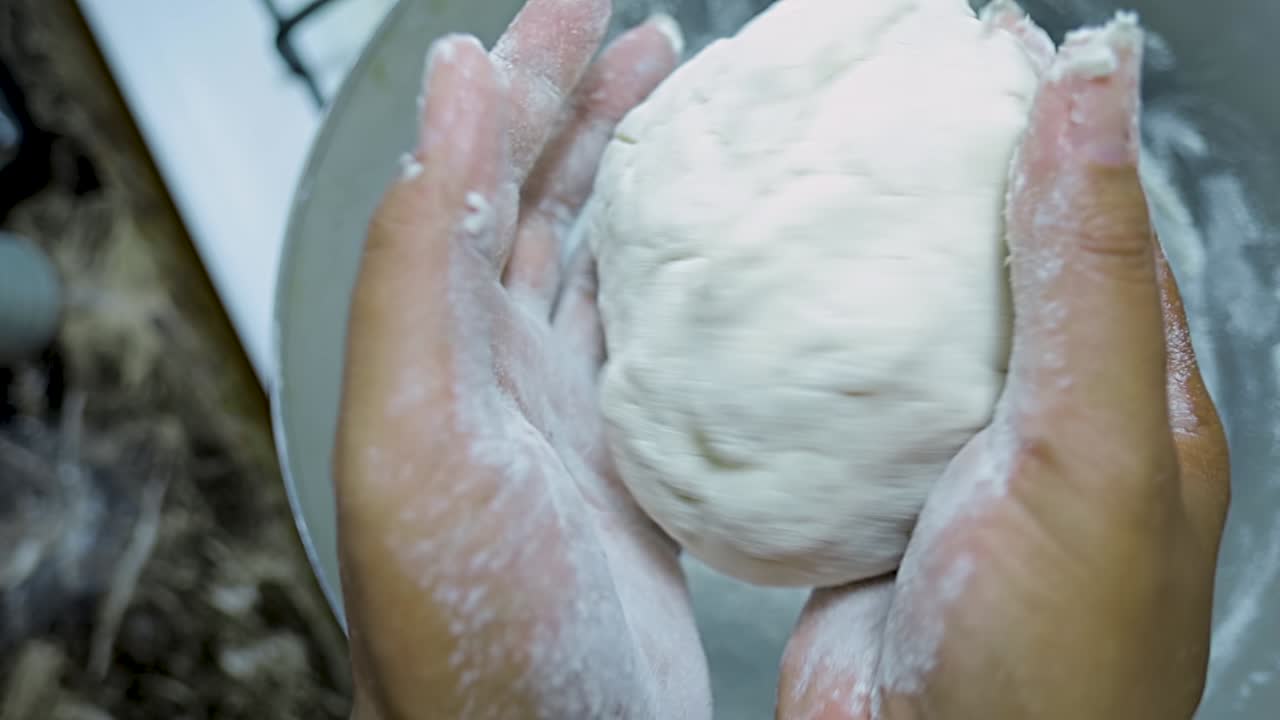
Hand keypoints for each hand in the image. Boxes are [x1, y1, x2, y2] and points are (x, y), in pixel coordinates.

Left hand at [333, 2, 709, 717]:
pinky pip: (651, 342)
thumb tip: (452, 94)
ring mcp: (566, 416)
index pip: (477, 169)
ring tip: (680, 112)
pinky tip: (715, 257)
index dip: (528, 75)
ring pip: (596, 260)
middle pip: (535, 200)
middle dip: (583, 105)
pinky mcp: (629, 466)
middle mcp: (497, 370)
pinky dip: (678, 282)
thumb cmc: (469, 630)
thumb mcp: (418, 434)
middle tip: (646, 36)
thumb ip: (418, 263)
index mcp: (444, 346)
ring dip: (630, 180)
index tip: (578, 4)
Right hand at [778, 9, 1229, 719]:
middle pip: (975, 264)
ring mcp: (936, 464)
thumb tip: (1091, 87)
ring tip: (789, 178)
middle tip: (859, 97)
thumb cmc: (1052, 653)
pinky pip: (814, 407)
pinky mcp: (851, 505)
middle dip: (923, 179)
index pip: (1088, 218)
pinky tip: (741, 313)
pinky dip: (780, 355)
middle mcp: (1030, 421)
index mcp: (1123, 393)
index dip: (1039, 123)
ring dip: (842, 263)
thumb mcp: (1094, 439)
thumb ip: (1088, 266)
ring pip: (885, 331)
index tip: (969, 45)